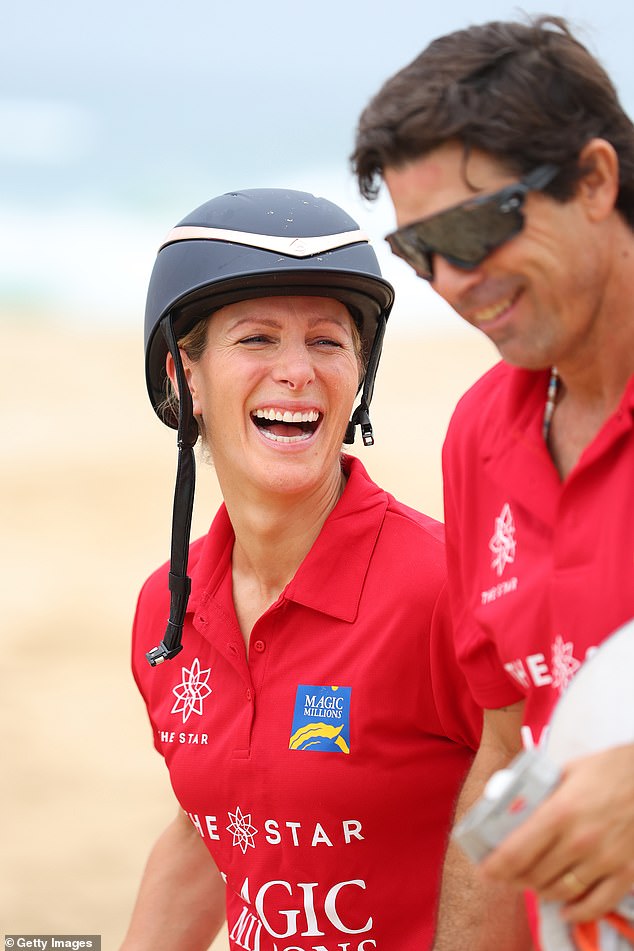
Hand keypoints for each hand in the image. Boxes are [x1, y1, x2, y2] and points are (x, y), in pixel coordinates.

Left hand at [480, 744, 633, 921]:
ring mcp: (605, 861)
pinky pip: (597, 905)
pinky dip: (578, 912)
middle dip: (515, 877)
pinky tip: (566, 908)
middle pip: (535, 874)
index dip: (496, 866)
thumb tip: (515, 804)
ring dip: (541, 892)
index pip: (517, 851)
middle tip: (507, 874)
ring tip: (532, 885)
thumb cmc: (610, 769)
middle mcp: (580, 841)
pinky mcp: (627, 873)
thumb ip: (543, 791)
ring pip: (561, 891)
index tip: (485, 870)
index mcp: (560, 811)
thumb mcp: (568, 770)